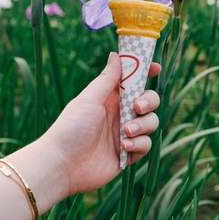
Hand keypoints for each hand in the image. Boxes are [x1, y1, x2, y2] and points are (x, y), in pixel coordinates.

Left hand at [43, 52, 160, 195]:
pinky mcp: (128, 153)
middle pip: (149, 100)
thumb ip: (107, 79)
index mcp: (111, 97)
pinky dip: (139, 144)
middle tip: (137, 107)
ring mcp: (125, 133)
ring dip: (143, 125)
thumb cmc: (71, 127)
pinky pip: (146, 145)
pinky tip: (123, 147)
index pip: (134, 81)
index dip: (146, 72)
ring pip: (151, 122)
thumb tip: (115, 54)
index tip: (156, 68)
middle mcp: (120, 113)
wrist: (62, 165)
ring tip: (125, 132)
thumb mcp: (90, 99)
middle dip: (149, 101)